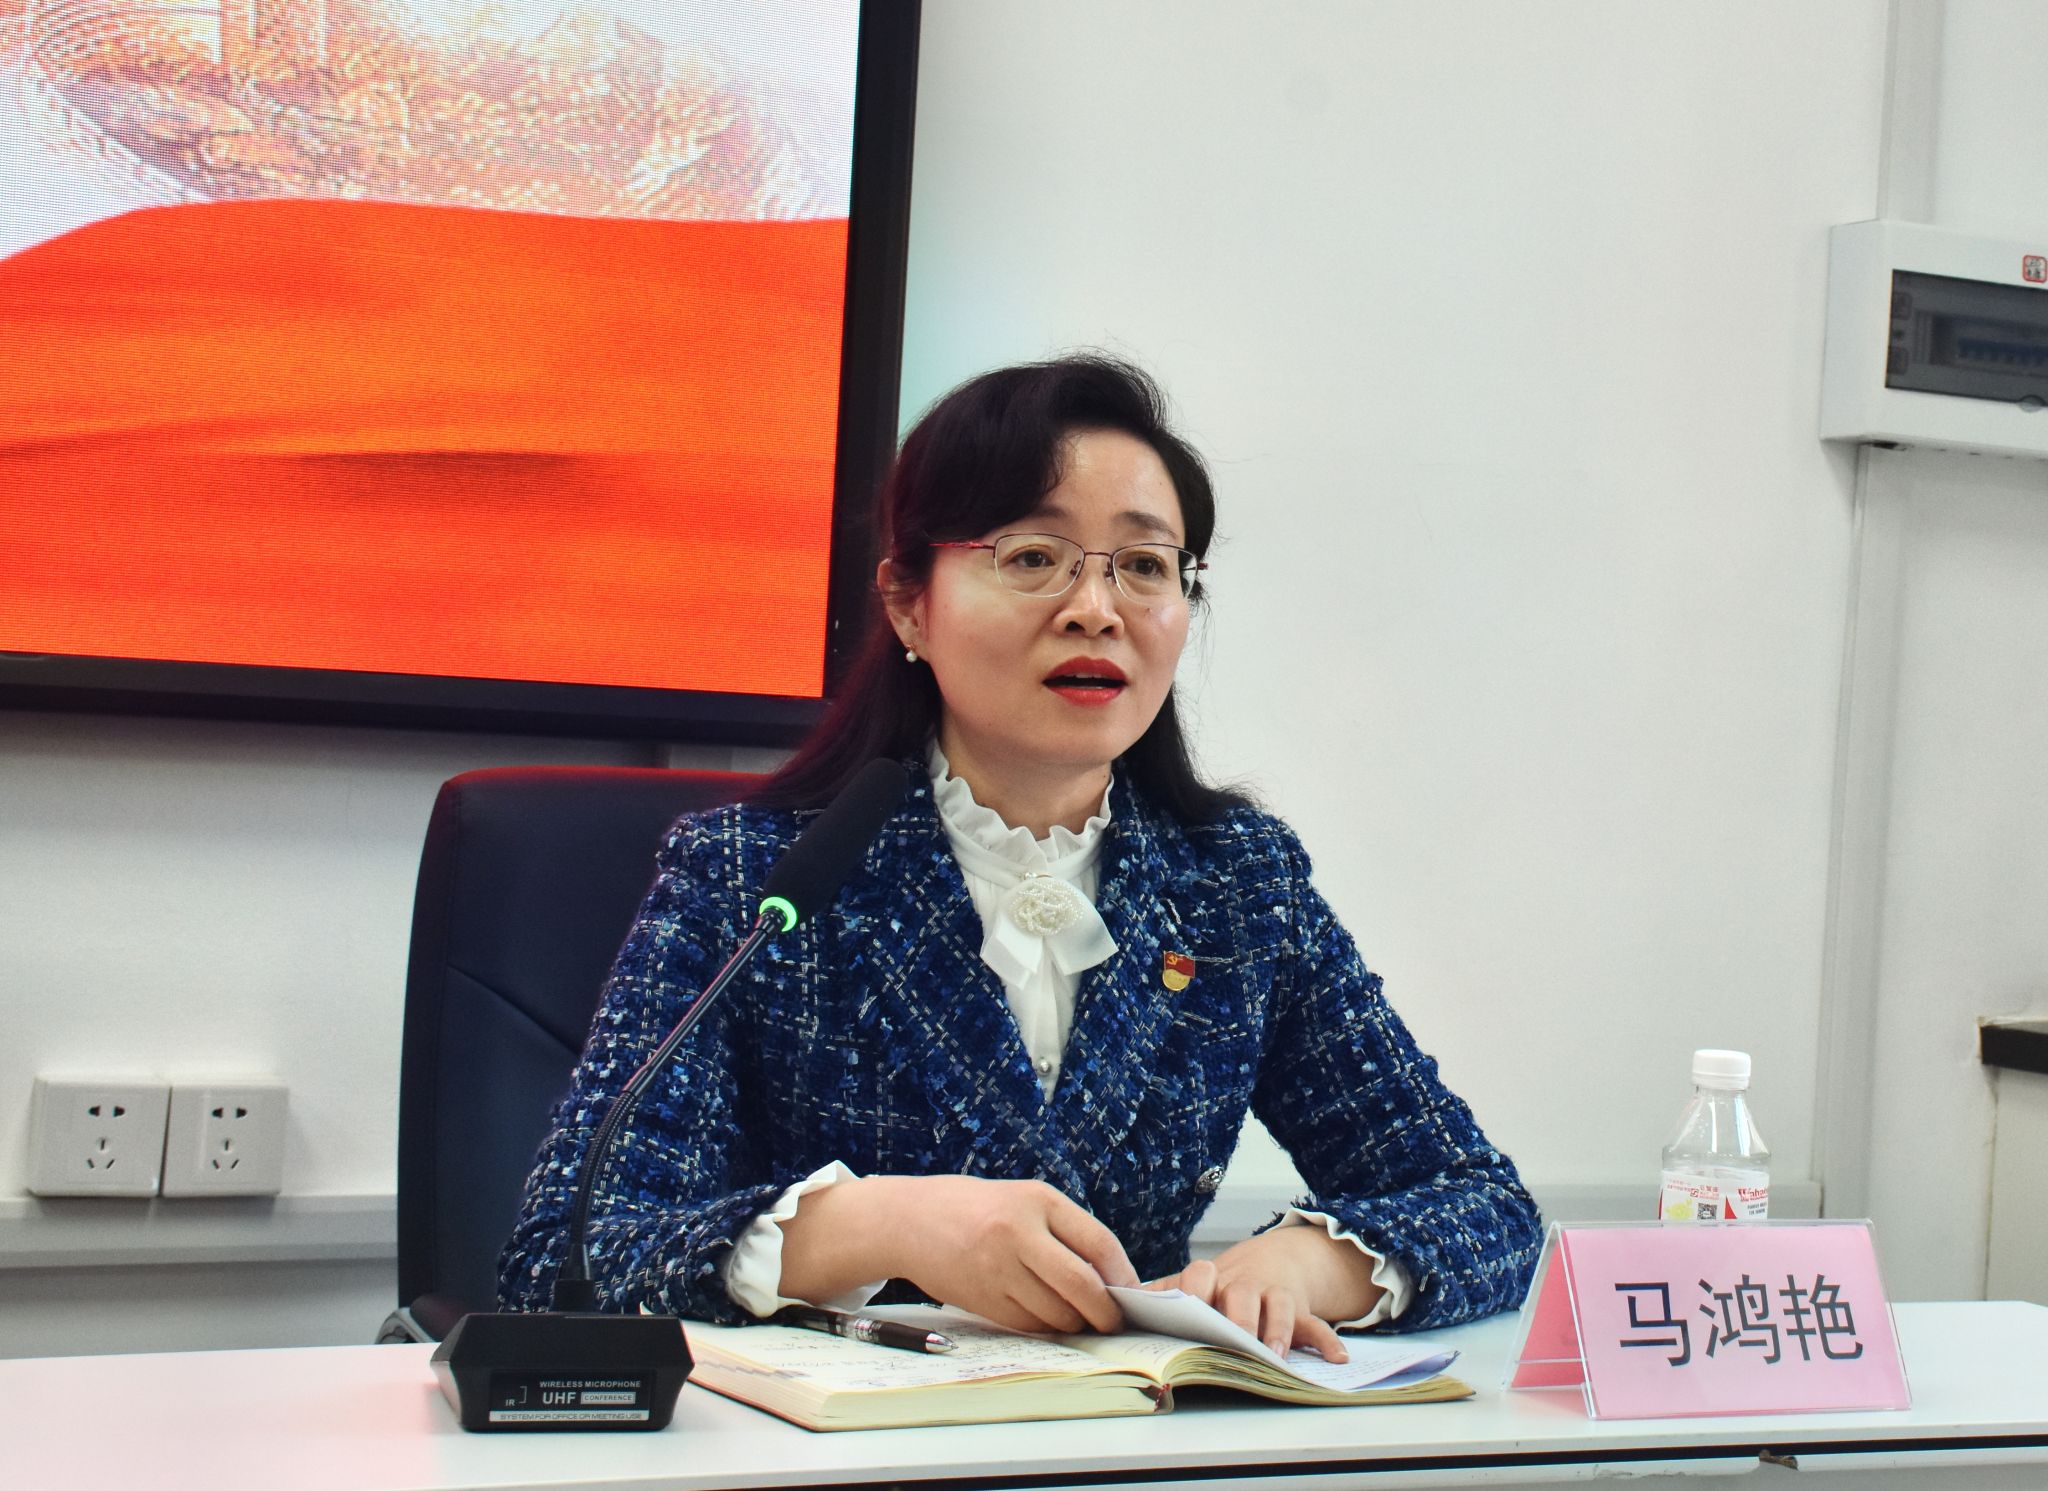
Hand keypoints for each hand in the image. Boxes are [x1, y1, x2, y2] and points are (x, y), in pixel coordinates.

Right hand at [777, 1174, 1137, 1334]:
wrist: (908, 1220)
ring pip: (1055, 1312)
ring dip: (1075, 1323)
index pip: (1098, 1243)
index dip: (1122, 1274)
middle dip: (1105, 1311)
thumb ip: (1066, 1231)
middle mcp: (1016, 1233)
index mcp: (1036, 1201)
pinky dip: (1046, 1328)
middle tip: (1114, 1320)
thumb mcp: (1024, 1200)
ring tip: (1080, 1319)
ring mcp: (996, 1269)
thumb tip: (1112, 1279)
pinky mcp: (980, 1299)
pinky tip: (1048, 1319)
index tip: (1132, 1292)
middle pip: (1081, 1285)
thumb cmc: (977, 1209)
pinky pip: (1028, 1325)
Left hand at [1146, 1225, 1384, 1361]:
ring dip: (1277, 1330)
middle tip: (1235, 1342)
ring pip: (1278, 1306)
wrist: (1274, 1259)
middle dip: (1238, 1318)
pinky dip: (1327, 1341)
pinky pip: (1316, 1324)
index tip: (1188, 1309)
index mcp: (1213, 1279)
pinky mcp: (1300, 1311)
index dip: (1195, 1290)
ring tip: (1275, 1355)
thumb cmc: (1225, 1282)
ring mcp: (1273, 1296)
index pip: (1201, 1276)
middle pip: (1241, 1295)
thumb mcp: (1195, 1282)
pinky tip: (1336, 1358)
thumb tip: (1119, 1301)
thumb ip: (1163, 1292)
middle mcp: (1244, 1286)